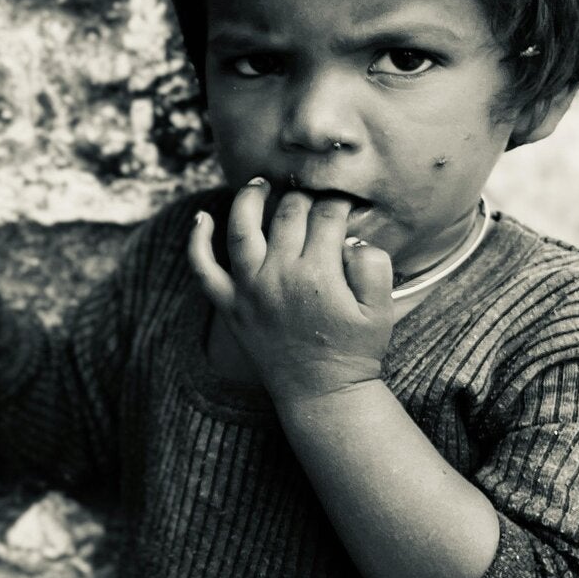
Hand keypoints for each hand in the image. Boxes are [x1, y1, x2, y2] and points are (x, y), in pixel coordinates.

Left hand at [186, 180, 395, 404]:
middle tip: (312, 196)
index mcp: (318, 271)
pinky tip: (201, 218)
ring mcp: (249, 288)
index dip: (338, 203)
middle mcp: (278, 274)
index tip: (344, 203)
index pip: (327, 216)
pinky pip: (203, 269)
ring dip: (249, 200)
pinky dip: (197, 242)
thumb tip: (351, 236)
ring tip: (260, 184)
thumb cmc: (355, 350)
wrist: (323, 393)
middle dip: (303, 197)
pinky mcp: (230, 305)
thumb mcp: (381, 308)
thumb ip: (373, 265)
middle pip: (288, 215)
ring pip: (241, 229)